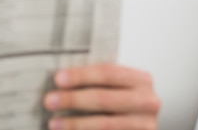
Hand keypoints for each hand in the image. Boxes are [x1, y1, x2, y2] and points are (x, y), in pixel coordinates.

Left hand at [42, 63, 160, 129]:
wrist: (137, 126)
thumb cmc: (121, 103)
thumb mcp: (115, 87)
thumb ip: (95, 81)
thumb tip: (58, 79)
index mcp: (141, 80)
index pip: (107, 73)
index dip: (80, 76)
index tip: (58, 79)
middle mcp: (148, 102)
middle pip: (104, 98)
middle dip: (73, 99)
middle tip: (49, 100)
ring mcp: (145, 125)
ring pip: (104, 124)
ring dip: (75, 124)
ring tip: (53, 122)